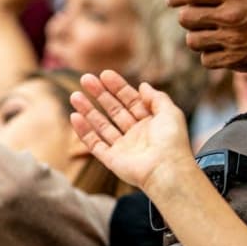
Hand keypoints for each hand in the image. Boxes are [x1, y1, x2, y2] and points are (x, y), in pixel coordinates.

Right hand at [70, 70, 192, 192]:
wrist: (167, 170)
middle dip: (100, 94)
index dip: (118, 87)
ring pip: (101, 125)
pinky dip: (83, 131)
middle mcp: (136, 134)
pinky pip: (94, 143)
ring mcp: (123, 147)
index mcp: (151, 123)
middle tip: (85, 79)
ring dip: (88, 110)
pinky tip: (75, 117)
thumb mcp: (170, 113)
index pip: (131, 101)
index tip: (105, 74)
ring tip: (74, 95)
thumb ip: (157, 97)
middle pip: (114, 110)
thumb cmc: (172, 142)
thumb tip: (144, 85)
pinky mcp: (111, 159)